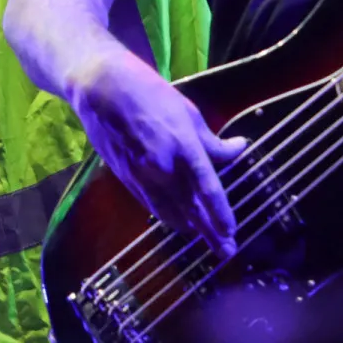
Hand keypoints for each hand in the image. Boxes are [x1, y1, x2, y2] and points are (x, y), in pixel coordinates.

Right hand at [67, 49, 247, 255]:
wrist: (103, 91)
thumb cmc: (150, 94)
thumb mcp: (189, 112)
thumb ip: (212, 140)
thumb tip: (239, 150)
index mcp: (183, 146)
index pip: (208, 188)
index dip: (220, 213)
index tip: (232, 231)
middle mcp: (164, 167)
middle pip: (191, 209)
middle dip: (210, 232)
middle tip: (226, 251)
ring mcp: (143, 176)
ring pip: (170, 212)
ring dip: (190, 228)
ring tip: (207, 241)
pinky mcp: (128, 179)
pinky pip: (153, 204)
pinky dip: (169, 216)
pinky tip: (179, 223)